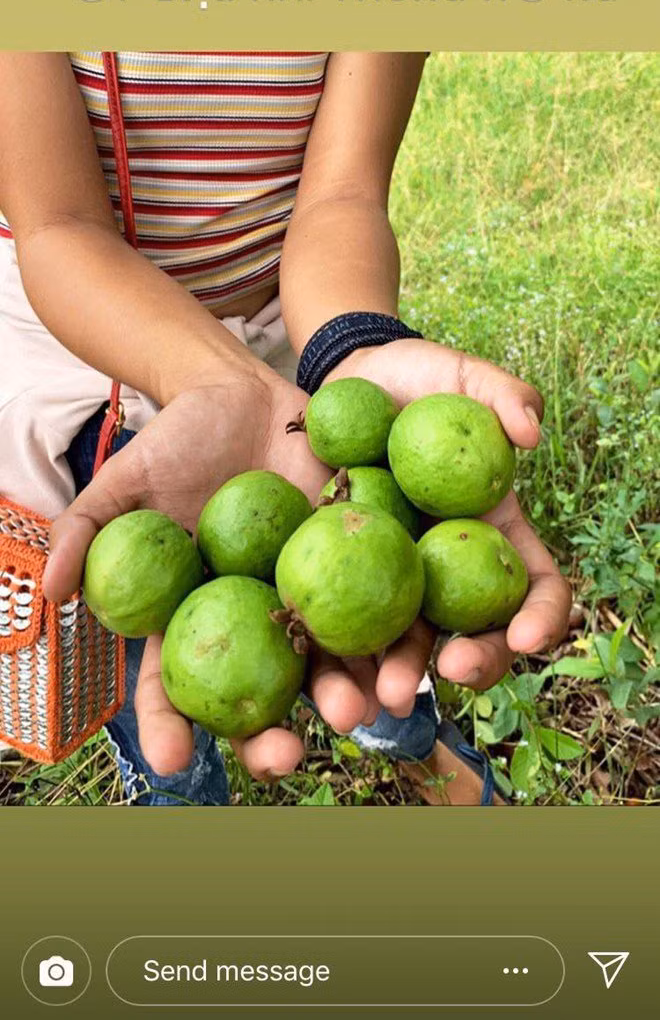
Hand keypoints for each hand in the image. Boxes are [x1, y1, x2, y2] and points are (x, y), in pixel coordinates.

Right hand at [42, 367, 389, 779]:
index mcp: (196, 615)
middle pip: (261, 693)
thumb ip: (88, 529)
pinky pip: (380, 600)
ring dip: (345, 693)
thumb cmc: (177, 440)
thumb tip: (51, 591)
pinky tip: (409, 654)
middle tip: (284, 758)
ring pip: (328, 659)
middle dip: (271, 738)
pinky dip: (397, 629)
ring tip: (358, 713)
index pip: (174, 683)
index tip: (171, 760)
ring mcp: (309, 593)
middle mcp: (254, 619)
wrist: (245, 394)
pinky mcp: (358, 559)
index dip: (170, 724)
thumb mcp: (126, 479)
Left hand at [325, 340, 571, 707]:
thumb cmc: (415, 379)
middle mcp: (447, 569)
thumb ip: (504, 393)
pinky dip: (330, 659)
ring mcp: (393, 579)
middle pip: (472, 633)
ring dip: (393, 680)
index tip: (527, 636)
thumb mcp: (462, 375)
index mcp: (491, 534)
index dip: (541, 616)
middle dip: (469, 664)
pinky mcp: (338, 577)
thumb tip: (530, 432)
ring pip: (402, 646)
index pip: (533, 586)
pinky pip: (337, 624)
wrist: (342, 382)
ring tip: (373, 703)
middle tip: (446, 672)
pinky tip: (315, 683)